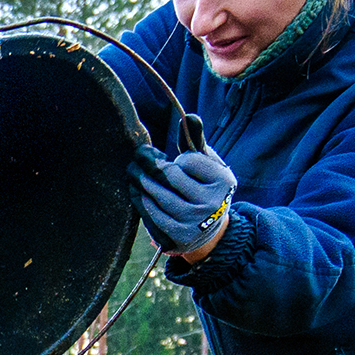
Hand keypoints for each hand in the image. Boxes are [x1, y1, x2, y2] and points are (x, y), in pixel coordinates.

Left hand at [133, 144, 235, 259]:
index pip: (188, 161)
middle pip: (170, 177)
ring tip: (132, 172)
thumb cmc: (205, 187)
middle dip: (150, 164)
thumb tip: (189, 116)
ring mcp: (194, 223)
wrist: (210, 229)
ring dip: (141, 181)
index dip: (179, 160)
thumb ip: (197, 141)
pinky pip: (153, 215)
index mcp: (223, 182)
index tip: (179, 163)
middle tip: (137, 156)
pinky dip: (141, 201)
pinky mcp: (178, 237)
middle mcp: (211, 204)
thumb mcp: (208, 164)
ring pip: (159, 196)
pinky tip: (135, 191)